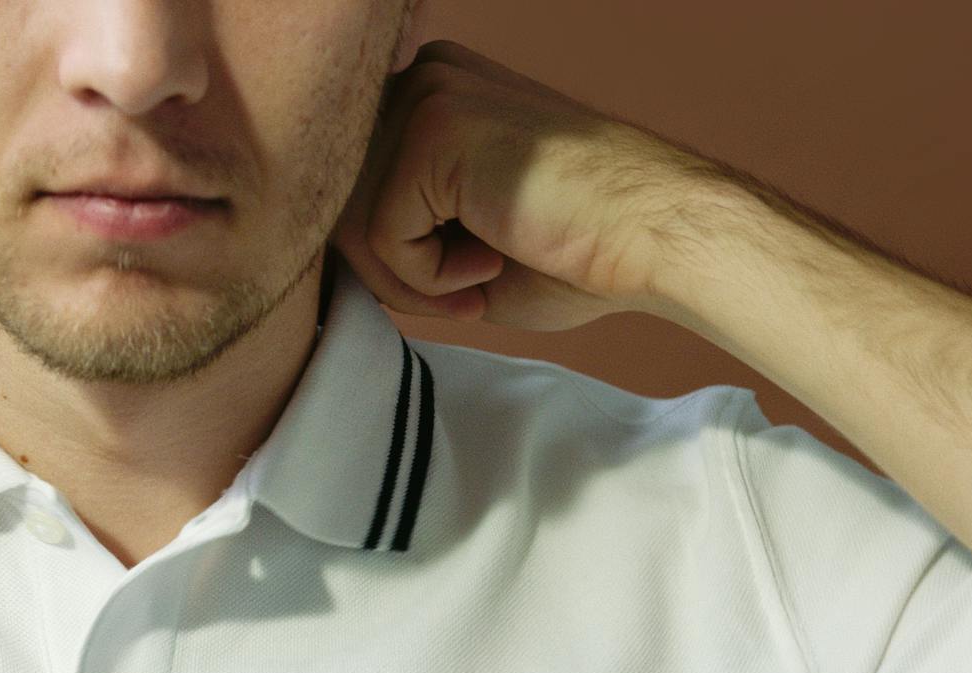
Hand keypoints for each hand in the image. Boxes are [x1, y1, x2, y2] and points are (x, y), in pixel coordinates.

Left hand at [332, 39, 717, 331]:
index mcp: (428, 93)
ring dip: (411, 282)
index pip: (351, 191)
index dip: (391, 259)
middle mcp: (421, 78)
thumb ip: (390, 232)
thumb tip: (316, 264)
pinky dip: (430, 278)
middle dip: (393, 275)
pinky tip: (493, 259)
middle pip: (340, 206)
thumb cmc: (573, 250)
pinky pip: (381, 238)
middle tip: (465, 294)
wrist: (655, 236)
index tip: (458, 283)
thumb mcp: (456, 238)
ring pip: (351, 225)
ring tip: (479, 281)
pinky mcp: (433, 132)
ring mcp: (426, 97)